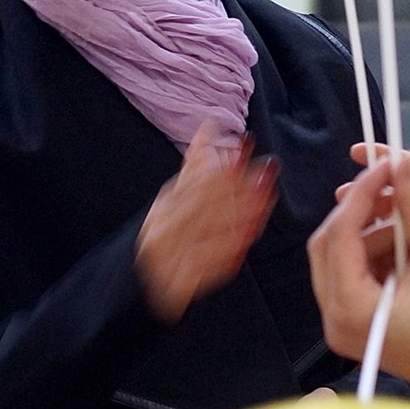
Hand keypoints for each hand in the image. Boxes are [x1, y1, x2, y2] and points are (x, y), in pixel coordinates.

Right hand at [135, 122, 277, 322]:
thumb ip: (196, 166)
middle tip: (268, 168)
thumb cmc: (168, 234)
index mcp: (165, 205)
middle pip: (202, 202)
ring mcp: (168, 256)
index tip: (245, 142)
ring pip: (205, 231)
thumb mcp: (178, 198)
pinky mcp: (177, 283)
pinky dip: (226, 250)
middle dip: (238, 183)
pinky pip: (203, 265)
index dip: (222, 160)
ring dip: (239, 213)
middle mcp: (162, 228)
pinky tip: (248, 237)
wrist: (141, 284)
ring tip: (266, 197)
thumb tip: (211, 124)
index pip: (194, 179)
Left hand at [309, 151, 409, 383]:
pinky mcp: (360, 323)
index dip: (362, 193)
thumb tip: (405, 162)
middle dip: (360, 211)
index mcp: (351, 309)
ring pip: (342, 256)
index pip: (340, 234)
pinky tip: (405, 242)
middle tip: (390, 187)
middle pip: (331, 244)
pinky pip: (356, 273)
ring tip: (408, 219)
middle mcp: (337, 320)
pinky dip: (376, 251)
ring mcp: (346, 324)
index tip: (385, 167)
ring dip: (371, 230)